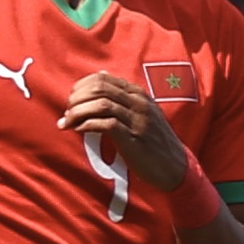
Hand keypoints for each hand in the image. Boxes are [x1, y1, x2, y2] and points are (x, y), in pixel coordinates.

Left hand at [56, 71, 191, 193]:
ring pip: (100, 104)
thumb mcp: (143, 113)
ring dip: (78, 112)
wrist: (176, 167)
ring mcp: (138, 120)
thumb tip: (101, 76)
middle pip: (99, 88)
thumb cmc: (155, 141)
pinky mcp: (133, 138)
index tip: (72, 100)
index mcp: (139, 94)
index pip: (103, 79)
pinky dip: (87, 125)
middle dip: (77, 98)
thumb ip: (123, 97)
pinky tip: (79, 130)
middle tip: (67, 112)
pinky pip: (105, 124)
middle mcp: (139, 103)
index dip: (81, 86)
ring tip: (68, 122)